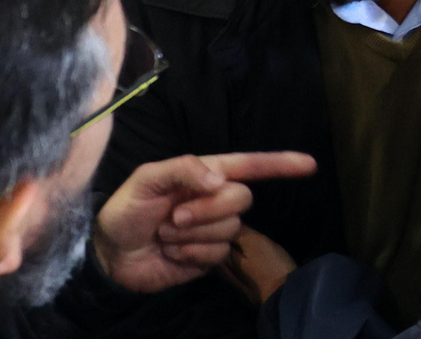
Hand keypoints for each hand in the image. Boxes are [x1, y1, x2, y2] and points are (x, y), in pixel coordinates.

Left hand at [93, 151, 316, 292]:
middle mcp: (215, 198)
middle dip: (207, 210)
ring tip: (167, 235)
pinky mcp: (209, 256)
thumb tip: (220, 180)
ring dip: (193, 234)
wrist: (111, 256)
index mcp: (205, 174)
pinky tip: (172, 253)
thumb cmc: (126, 211)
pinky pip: (217, 253)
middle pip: (242, 199)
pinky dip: (191, 254)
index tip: (309, 165)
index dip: (280, 164)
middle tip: (173, 218)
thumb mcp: (146, 179)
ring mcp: (214, 229)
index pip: (250, 165)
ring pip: (230, 228)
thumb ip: (183, 170)